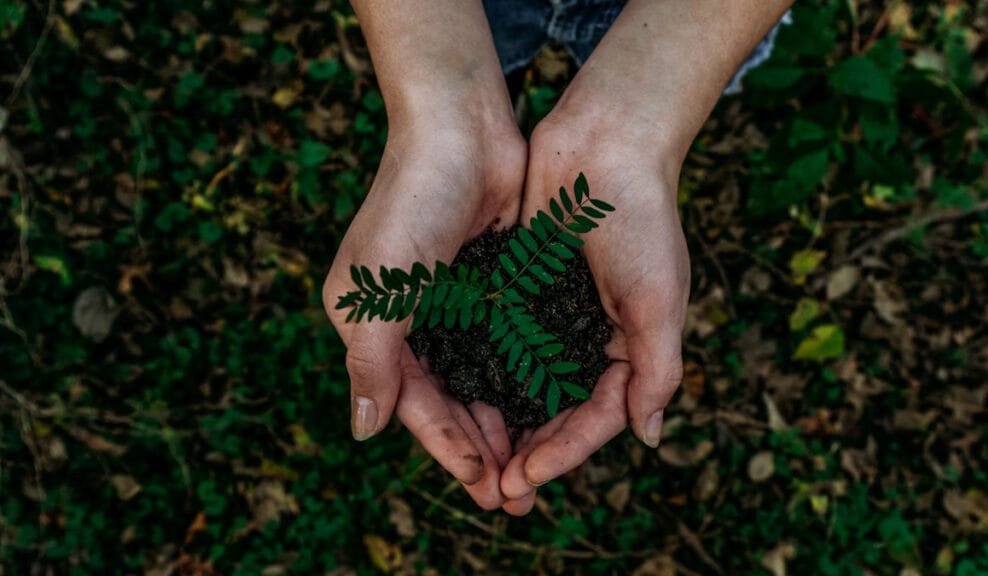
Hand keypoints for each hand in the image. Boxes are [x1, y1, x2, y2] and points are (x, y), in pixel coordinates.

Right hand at [323, 118, 525, 509]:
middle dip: (480, 447)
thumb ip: (371, 362)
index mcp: (373, 325)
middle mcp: (411, 321)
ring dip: (505, 422)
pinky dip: (524, 378)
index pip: (412, 403)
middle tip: (516, 494)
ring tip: (536, 465)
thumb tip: (363, 431)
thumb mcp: (379, 289)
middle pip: (449, 400)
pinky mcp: (491, 285)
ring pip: (481, 380)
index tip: (483, 484)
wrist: (461, 128)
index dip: (446, 446)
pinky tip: (548, 408)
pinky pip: (507, 345)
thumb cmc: (411, 203)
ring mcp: (453, 304)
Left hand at [499, 114, 690, 515]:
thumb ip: (657, 369)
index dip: (565, 452)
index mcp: (629, 347)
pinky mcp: (520, 289)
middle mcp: (589, 338)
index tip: (527, 477)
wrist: (604, 143)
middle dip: (530, 452)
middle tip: (496, 490)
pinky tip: (457, 398)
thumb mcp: (659, 299)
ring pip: (523, 385)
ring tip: (474, 460)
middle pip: (557, 412)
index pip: (597, 417)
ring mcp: (553, 315)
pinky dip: (483, 373)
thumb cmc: (641, 219)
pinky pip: (500, 342)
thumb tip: (648, 437)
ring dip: (502, 424)